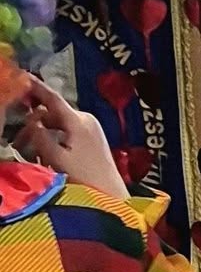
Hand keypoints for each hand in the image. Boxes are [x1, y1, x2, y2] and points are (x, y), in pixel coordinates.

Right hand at [12, 78, 126, 198]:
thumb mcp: (57, 158)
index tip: (20, 76)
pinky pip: (66, 133)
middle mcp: (85, 120)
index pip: (52, 98)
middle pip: (51, 113)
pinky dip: (53, 138)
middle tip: (16, 136)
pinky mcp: (92, 141)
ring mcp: (90, 130)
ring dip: (41, 132)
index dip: (35, 86)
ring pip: (57, 124)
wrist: (112, 195)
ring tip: (25, 148)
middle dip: (32, 122)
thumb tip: (30, 121)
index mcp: (78, 121)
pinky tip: (44, 153)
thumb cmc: (85, 178)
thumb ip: (40, 137)